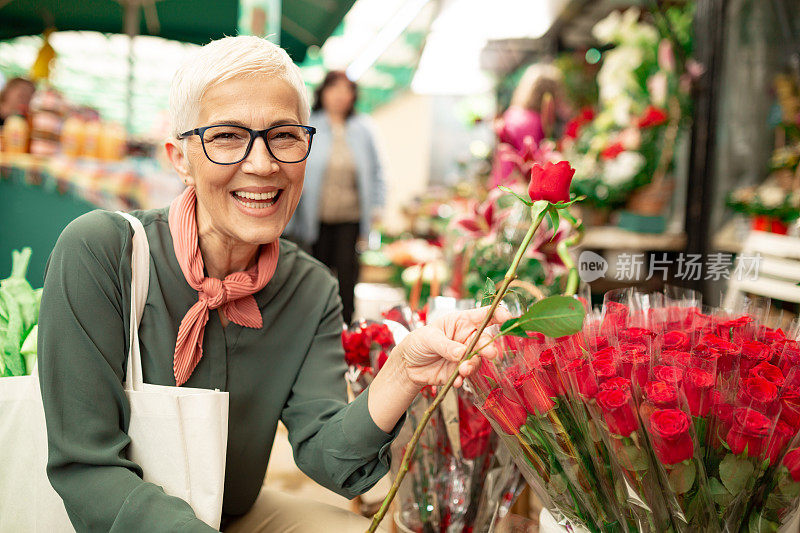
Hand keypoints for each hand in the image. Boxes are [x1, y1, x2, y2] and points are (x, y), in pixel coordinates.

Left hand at [393, 306, 513, 388]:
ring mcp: (465, 356)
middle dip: (488, 348)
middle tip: (489, 354)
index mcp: (461, 322)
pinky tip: (456, 381)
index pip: (484, 316)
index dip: (498, 314)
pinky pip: (467, 376)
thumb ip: (445, 345)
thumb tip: (462, 353)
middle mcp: (467, 338)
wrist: (407, 365)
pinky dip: (462, 379)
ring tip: (461, 370)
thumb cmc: (418, 342)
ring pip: (477, 360)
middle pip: (485, 341)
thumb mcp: (428, 338)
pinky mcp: (460, 372)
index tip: (508, 317)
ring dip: (472, 366)